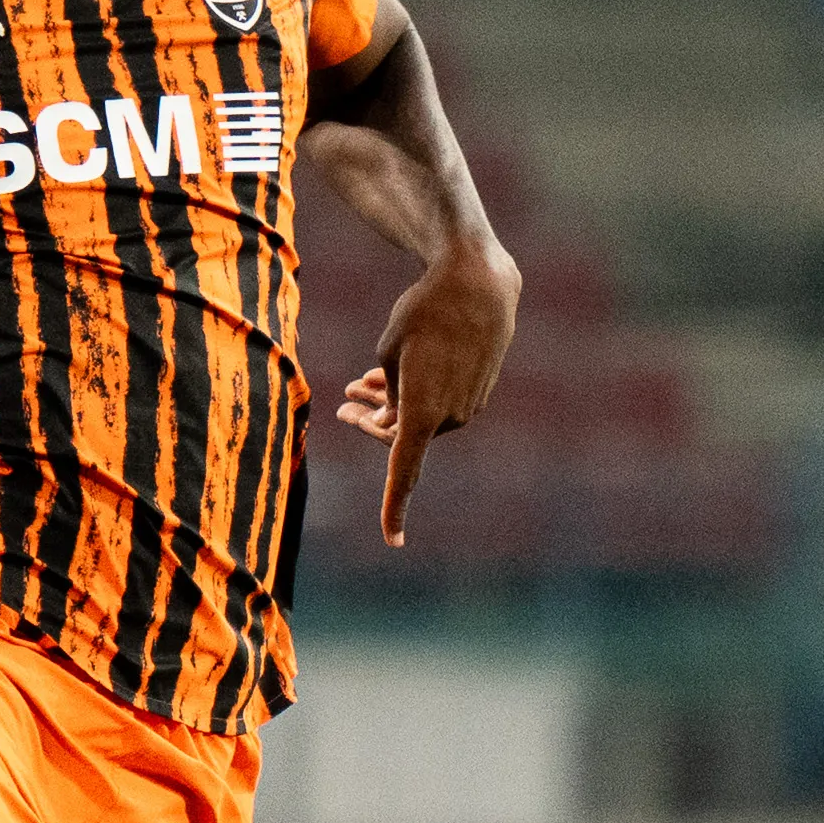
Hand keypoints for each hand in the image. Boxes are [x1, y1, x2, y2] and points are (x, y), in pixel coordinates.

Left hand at [335, 241, 518, 547]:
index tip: (392, 541)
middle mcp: (449, 417)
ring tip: (357, 386)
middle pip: (400, 435)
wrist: (477, 281)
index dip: (394, 509)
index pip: (404, 473)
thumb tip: (392, 422)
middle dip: (370, 423)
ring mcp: (467, 404)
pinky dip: (414, 392)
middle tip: (344, 405)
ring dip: (388, 405)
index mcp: (422, 415)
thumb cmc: (423, 313)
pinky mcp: (479, 388)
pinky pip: (439, 400)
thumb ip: (387, 394)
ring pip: (419, 416)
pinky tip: (389, 374)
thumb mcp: (389, 351)